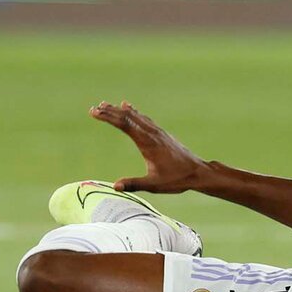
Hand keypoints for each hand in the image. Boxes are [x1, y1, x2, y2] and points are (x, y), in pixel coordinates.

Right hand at [90, 101, 206, 193]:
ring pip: (135, 116)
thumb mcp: (154, 185)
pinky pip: (143, 118)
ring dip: (119, 110)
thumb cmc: (177, 179)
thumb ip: (134, 184)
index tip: (95, 113)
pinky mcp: (161, 133)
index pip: (125, 124)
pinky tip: (128, 108)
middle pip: (128, 117)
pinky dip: (133, 112)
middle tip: (94, 109)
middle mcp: (152, 133)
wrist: (198, 172)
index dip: (108, 117)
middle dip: (110, 112)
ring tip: (105, 105)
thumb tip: (115, 186)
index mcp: (148, 142)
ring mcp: (157, 132)